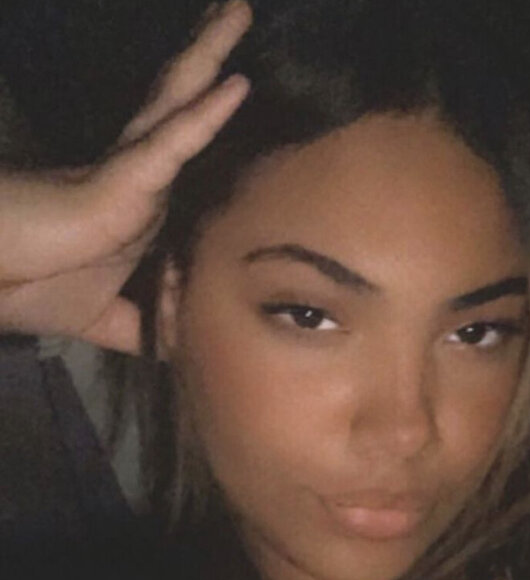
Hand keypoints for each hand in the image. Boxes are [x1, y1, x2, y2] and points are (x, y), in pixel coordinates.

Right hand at [0, 0, 251, 353]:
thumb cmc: (38, 286)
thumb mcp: (107, 318)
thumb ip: (144, 328)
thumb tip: (178, 349)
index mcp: (138, 202)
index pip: (182, 151)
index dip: (209, 118)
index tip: (245, 86)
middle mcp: (137, 175)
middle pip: (181, 107)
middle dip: (209, 59)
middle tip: (238, 11)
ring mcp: (129, 173)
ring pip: (177, 104)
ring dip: (209, 57)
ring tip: (238, 10)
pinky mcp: (119, 182)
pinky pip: (168, 142)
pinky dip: (202, 117)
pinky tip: (236, 82)